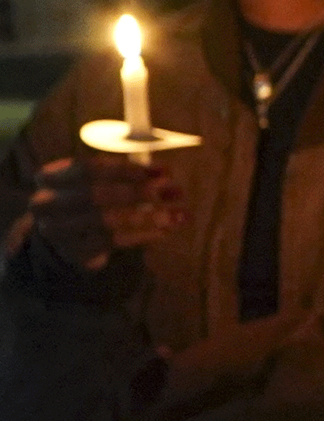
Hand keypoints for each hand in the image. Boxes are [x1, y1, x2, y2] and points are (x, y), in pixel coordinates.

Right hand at [28, 155, 183, 268]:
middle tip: (175, 190)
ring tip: (179, 214)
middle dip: (139, 191)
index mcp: (51, 177)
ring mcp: (58, 231)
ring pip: (106, 221)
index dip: (127, 169)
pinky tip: (165, 231)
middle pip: (96, 195)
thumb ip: (128, 174)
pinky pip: (114, 242)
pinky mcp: (75, 252)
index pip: (88, 168)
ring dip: (148, 216)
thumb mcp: (101, 181)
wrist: (65, 237)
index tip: (162, 171)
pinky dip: (143, 235)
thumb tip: (164, 172)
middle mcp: (47, 203)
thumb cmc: (89, 200)